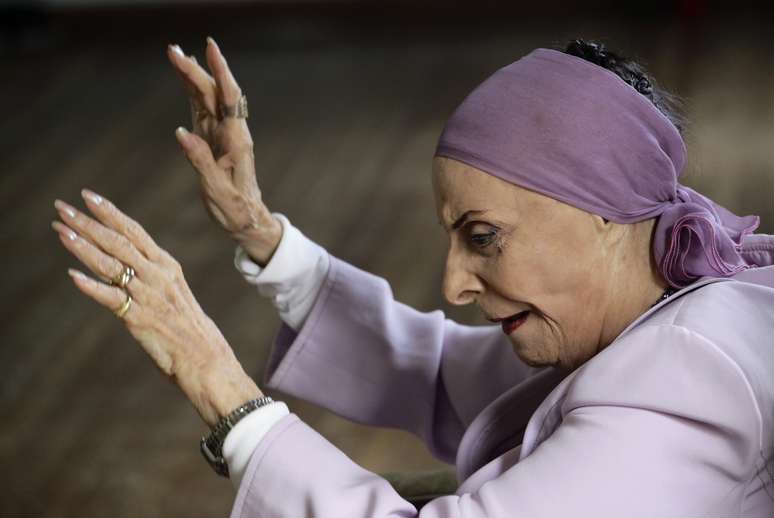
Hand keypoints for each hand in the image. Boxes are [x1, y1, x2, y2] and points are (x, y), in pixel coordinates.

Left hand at [51, 189, 261, 426]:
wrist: (206, 357)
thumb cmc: (187, 327)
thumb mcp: (172, 292)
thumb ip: (148, 275)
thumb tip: (119, 263)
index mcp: (167, 265)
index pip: (134, 231)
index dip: (109, 212)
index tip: (88, 196)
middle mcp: (158, 275)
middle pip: (118, 241)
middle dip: (87, 222)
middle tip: (62, 207)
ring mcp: (149, 295)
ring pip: (111, 264)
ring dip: (83, 246)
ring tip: (61, 231)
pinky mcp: (139, 318)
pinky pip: (112, 299)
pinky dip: (92, 286)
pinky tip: (73, 276)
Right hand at [167, 37, 281, 265]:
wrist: (247, 219)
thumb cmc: (236, 209)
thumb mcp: (217, 191)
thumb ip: (201, 161)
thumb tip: (181, 133)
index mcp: (236, 141)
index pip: (229, 98)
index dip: (220, 71)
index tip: (210, 48)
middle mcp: (231, 132)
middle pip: (213, 93)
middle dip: (195, 69)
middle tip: (172, 50)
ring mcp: (220, 133)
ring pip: (206, 97)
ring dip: (192, 75)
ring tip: (174, 54)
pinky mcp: (212, 138)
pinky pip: (201, 109)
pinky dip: (191, 91)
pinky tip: (184, 76)